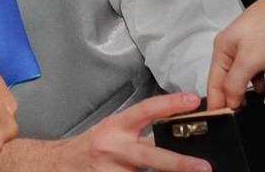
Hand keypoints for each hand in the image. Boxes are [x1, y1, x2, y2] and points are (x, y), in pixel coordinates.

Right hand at [55, 91, 211, 171]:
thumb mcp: (112, 131)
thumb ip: (139, 132)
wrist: (60, 164)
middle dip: (178, 163)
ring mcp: (111, 170)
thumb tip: (175, 134)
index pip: (146, 110)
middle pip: (150, 156)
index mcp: (116, 126)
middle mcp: (114, 148)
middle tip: (203, 166)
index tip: (193, 100)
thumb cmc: (91, 146)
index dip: (170, 104)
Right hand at [207, 0, 264, 109]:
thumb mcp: (249, 60)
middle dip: (233, 97)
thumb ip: (235, 83)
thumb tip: (229, 101)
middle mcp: (231, 48)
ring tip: (255, 103)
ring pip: (242, 76)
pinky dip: (259, 81)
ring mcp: (247, 48)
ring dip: (248, 90)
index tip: (221, 121)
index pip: (213, 83)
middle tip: (240, 115)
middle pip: (226, 80)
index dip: (217, 103)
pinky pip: (255, 71)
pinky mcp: (262, 49)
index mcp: (221, 49)